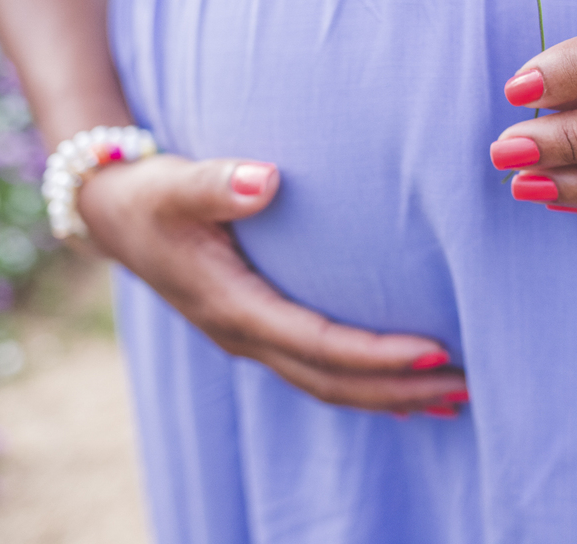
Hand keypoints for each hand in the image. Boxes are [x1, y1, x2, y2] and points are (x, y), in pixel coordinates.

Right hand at [77, 154, 467, 414]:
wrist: (109, 215)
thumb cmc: (147, 195)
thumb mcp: (173, 184)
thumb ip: (218, 182)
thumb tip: (266, 180)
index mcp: (232, 306)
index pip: (318, 343)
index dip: (376, 354)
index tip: (435, 351)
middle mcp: (244, 335)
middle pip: (332, 380)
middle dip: (399, 389)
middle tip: (466, 387)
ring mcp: (249, 337)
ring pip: (327, 383)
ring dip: (388, 395)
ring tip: (452, 398)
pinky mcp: (255, 327)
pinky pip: (315, 368)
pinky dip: (362, 383)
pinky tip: (401, 388)